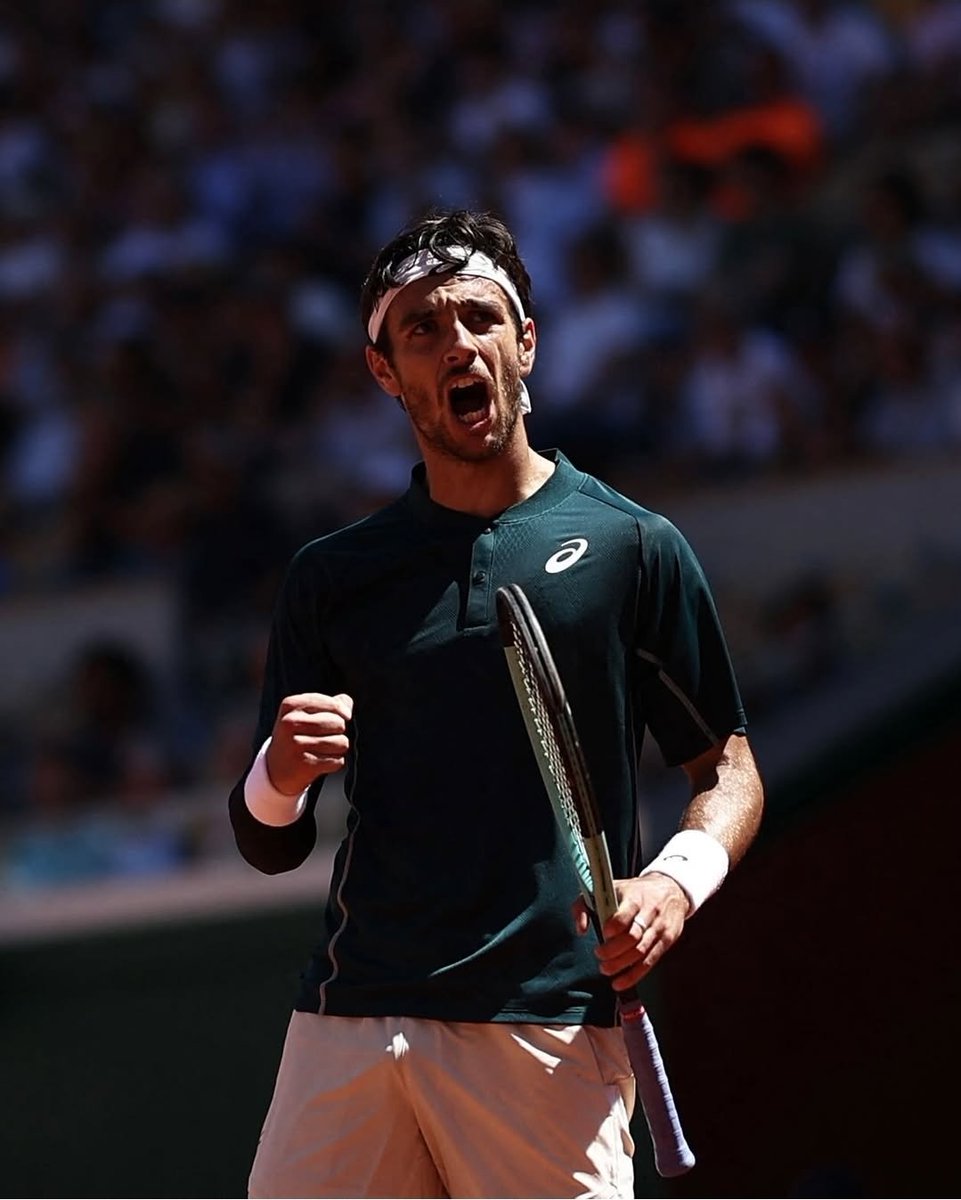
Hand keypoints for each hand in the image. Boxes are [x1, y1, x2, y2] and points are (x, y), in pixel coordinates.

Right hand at [265, 692, 353, 795]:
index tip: (344, 716)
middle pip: (338, 723)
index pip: (331, 703)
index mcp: (290, 705)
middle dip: (339, 731)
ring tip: (324, 749)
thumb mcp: (303, 715)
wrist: (274, 769)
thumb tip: (347, 701)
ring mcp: (296, 744)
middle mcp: (290, 723)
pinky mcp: (304, 765)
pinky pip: (337, 761)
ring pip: (341, 743)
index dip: (342, 711)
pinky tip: (321, 762)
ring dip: (339, 748)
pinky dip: (335, 762)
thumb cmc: (294, 737)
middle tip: (327, 736)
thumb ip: (327, 704)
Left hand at [573, 872, 690, 991]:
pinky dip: (634, 975)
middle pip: (632, 937)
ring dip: (621, 965)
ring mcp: (660, 928)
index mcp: (634, 897)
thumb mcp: (608, 888)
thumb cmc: (633, 892)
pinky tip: (620, 982)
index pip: (624, 915)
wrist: (671, 890)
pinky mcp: (667, 941)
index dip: (613, 927)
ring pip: (641, 952)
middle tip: (599, 956)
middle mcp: (650, 913)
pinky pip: (650, 962)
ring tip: (606, 969)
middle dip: (613, 951)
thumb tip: (580, 930)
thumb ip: (586, 905)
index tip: (603, 934)